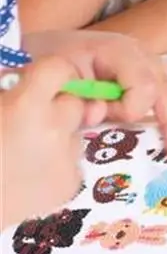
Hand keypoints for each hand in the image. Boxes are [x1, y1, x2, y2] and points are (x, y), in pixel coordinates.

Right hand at [0, 54, 87, 227]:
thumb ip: (5, 90)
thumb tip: (24, 80)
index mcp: (26, 105)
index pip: (59, 69)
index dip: (50, 74)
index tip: (39, 84)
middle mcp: (54, 127)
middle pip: (73, 103)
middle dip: (55, 109)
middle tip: (29, 125)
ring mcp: (66, 158)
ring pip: (73, 135)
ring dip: (56, 139)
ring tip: (23, 156)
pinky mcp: (70, 184)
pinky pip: (72, 163)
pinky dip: (56, 167)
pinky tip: (29, 178)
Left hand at [25, 29, 166, 160]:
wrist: (43, 47)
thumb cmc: (47, 62)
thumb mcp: (53, 76)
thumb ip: (75, 96)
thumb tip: (99, 112)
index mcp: (116, 50)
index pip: (143, 78)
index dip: (138, 102)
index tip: (124, 120)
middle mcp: (139, 52)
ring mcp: (147, 59)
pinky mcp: (148, 69)